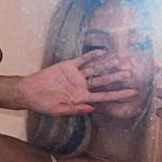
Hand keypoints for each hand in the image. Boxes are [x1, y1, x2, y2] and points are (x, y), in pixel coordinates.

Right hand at [18, 51, 136, 115]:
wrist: (29, 92)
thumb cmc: (42, 104)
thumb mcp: (58, 110)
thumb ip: (75, 109)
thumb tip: (92, 108)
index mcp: (82, 98)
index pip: (104, 96)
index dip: (119, 94)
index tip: (133, 92)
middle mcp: (82, 86)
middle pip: (103, 81)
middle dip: (117, 77)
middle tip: (131, 72)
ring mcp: (76, 76)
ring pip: (96, 69)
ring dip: (108, 64)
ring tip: (122, 59)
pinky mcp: (68, 66)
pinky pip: (83, 60)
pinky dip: (92, 55)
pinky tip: (103, 51)